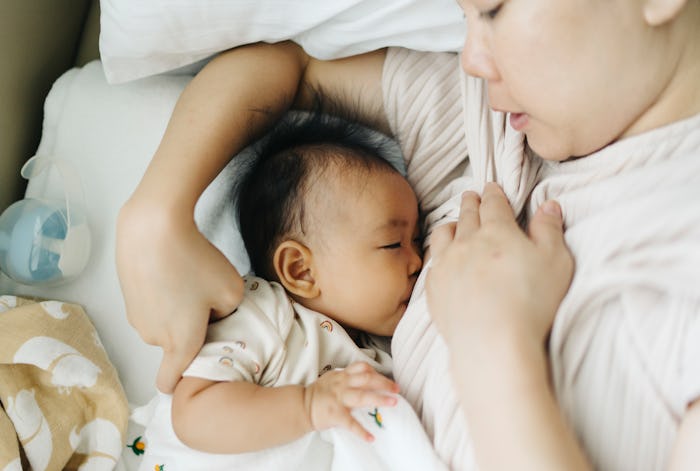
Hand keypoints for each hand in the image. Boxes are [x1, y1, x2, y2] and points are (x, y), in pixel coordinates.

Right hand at [116, 197, 244, 392]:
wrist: (153, 227)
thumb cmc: (194, 261)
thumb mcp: (232, 291)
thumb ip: (228, 315)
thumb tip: (213, 315)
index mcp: (180, 344)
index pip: (170, 383)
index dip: (184, 380)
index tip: (198, 366)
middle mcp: (154, 336)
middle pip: (175, 345)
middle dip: (192, 330)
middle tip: (209, 302)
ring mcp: (137, 315)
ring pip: (163, 322)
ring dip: (177, 310)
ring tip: (191, 279)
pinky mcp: (128, 294)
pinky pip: (152, 302)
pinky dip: (163, 293)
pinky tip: (174, 269)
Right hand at [304, 362, 398, 440]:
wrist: (300, 406)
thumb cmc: (318, 393)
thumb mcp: (332, 379)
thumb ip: (348, 377)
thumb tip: (367, 378)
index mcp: (342, 376)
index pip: (362, 368)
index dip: (376, 371)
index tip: (387, 378)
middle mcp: (342, 384)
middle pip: (366, 379)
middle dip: (384, 382)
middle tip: (397, 389)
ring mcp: (339, 398)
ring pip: (362, 396)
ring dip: (379, 399)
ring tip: (393, 403)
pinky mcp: (335, 414)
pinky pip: (350, 423)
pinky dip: (361, 431)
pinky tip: (370, 437)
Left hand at [426, 183, 572, 352]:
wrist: (492, 340)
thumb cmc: (531, 301)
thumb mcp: (555, 262)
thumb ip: (550, 230)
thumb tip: (549, 205)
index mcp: (497, 232)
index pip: (494, 205)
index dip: (493, 194)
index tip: (491, 187)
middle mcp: (467, 242)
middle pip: (467, 215)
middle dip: (471, 202)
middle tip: (471, 195)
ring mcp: (446, 264)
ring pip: (443, 234)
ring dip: (451, 224)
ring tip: (454, 223)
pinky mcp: (434, 287)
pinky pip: (432, 261)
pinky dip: (437, 253)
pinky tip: (441, 258)